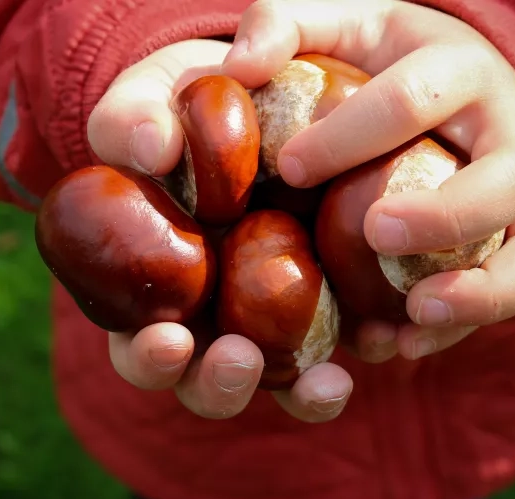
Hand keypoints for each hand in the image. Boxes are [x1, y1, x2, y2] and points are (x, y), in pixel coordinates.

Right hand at [87, 40, 352, 421]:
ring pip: (279, 381)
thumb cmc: (186, 104)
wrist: (260, 89)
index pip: (140, 345)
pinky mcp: (331, 297)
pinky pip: (346, 342)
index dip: (149, 357)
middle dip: (218, 385)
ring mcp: (272, 312)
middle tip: (238, 359)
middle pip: (206, 383)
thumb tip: (148, 149)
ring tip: (324, 382)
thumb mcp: (150, 98)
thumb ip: (133, 119)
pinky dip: (363, 352)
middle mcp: (212, 314)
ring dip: (296, 393)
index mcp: (155, 287)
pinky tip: (381, 343)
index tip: (168, 339)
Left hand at [222, 0, 514, 361]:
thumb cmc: (383, 58)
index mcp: (460, 70)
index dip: (352, 136)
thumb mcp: (339, 23)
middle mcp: (511, 132)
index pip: (414, 98)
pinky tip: (405, 344)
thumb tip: (236, 70)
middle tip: (374, 235)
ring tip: (412, 320)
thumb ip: (286, 24)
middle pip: (508, 176)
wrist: (455, 84)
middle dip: (446, 215)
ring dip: (483, 293)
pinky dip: (472, 323)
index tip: (290, 168)